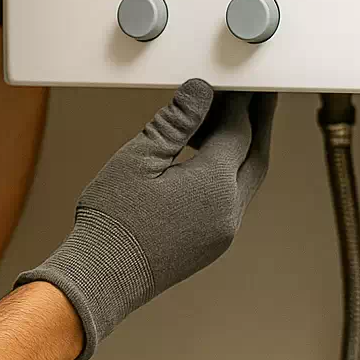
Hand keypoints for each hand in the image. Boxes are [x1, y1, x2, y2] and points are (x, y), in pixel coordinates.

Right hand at [16, 80, 277, 359]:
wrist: (100, 277)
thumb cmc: (113, 220)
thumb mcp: (140, 156)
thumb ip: (177, 121)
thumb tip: (201, 90)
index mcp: (215, 185)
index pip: (239, 130)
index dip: (240, 101)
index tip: (238, 81)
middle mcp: (229, 211)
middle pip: (256, 155)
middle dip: (259, 122)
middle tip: (259, 95)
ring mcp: (224, 232)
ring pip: (247, 179)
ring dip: (244, 148)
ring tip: (228, 121)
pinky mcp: (212, 244)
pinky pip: (233, 199)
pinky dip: (229, 173)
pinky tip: (207, 159)